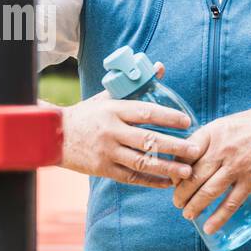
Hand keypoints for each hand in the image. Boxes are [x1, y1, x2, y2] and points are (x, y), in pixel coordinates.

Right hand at [60, 63, 198, 186]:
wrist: (55, 136)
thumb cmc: (87, 114)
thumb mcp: (107, 96)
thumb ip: (135, 86)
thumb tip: (161, 67)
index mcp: (114, 110)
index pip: (146, 112)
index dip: (169, 117)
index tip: (188, 122)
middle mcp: (111, 131)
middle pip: (148, 140)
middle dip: (175, 146)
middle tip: (195, 149)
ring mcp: (107, 152)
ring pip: (142, 162)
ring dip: (167, 167)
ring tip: (187, 171)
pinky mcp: (103, 169)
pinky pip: (132, 177)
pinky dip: (151, 180)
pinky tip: (167, 182)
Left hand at [172, 106, 250, 232]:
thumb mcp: (226, 123)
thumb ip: (208, 138)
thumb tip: (187, 153)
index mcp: (213, 133)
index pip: (185, 154)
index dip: (175, 170)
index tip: (172, 179)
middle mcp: (222, 150)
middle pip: (193, 176)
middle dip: (180, 193)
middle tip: (176, 201)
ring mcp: (237, 167)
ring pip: (208, 192)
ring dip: (193, 206)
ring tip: (186, 214)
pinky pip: (231, 203)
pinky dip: (218, 218)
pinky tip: (208, 228)